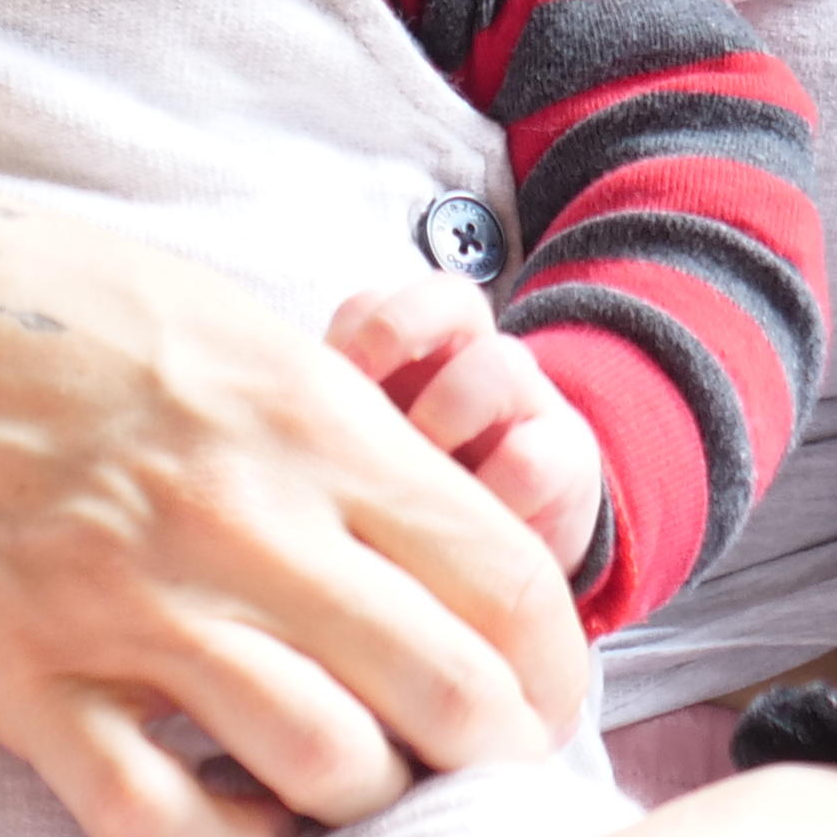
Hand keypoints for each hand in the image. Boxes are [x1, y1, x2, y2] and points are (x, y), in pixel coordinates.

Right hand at [0, 164, 591, 836]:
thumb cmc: (46, 295)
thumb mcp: (232, 322)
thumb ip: (339, 427)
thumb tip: (433, 520)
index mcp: (310, 422)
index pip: (506, 580)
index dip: (551, 666)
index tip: (535, 695)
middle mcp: (244, 522)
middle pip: (448, 696)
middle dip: (479, 748)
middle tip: (453, 756)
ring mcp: (132, 608)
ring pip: (326, 768)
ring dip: (352, 792)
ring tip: (330, 773)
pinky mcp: (26, 679)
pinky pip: (163, 823)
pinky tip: (223, 814)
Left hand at [328, 270, 601, 575]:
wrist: (515, 539)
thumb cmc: (419, 488)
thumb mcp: (367, 451)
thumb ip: (329, 426)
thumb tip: (271, 430)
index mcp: (411, 345)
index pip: (375, 301)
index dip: (349, 331)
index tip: (322, 376)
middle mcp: (474, 351)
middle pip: (446, 296)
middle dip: (396, 334)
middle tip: (363, 394)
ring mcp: (527, 397)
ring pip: (496, 364)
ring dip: (447, 415)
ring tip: (417, 472)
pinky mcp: (566, 457)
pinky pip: (531, 457)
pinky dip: (492, 489)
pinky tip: (463, 524)